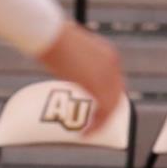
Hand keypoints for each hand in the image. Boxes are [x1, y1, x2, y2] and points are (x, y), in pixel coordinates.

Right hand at [36, 21, 127, 137]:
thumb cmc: (51, 36)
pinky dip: (97, 125)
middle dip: (107, 110)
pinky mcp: (100, 86)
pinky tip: (85, 133)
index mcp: (107, 53)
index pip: (114, 80)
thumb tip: (61, 63)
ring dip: (102, 121)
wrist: (49, 34)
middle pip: (117, 94)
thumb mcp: (68, 48)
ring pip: (113, 105)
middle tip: (95, 123)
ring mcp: (108, 75)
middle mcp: (112, 64)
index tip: (98, 106)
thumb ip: (72, 59)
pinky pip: (104, 112)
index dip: (108, 95)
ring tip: (90, 131)